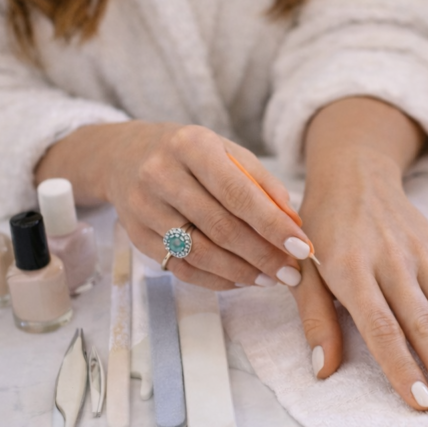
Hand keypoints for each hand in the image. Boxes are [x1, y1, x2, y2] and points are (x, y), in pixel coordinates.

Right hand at [36, 121, 311, 290]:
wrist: (125, 155)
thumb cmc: (192, 155)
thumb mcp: (227, 152)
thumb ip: (262, 183)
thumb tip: (293, 222)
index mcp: (191, 146)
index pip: (238, 194)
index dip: (272, 225)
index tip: (302, 248)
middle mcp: (162, 175)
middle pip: (220, 227)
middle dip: (262, 256)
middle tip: (292, 273)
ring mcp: (144, 208)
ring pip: (200, 252)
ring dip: (241, 272)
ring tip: (271, 278)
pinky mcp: (136, 235)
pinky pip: (181, 267)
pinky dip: (215, 280)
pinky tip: (241, 280)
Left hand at [288, 98, 427, 416]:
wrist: (354, 174)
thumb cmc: (320, 230)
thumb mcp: (303, 270)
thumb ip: (314, 319)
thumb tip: (323, 370)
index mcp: (351, 269)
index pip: (381, 327)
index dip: (402, 367)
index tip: (422, 404)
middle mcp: (392, 261)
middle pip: (426, 324)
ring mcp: (422, 253)